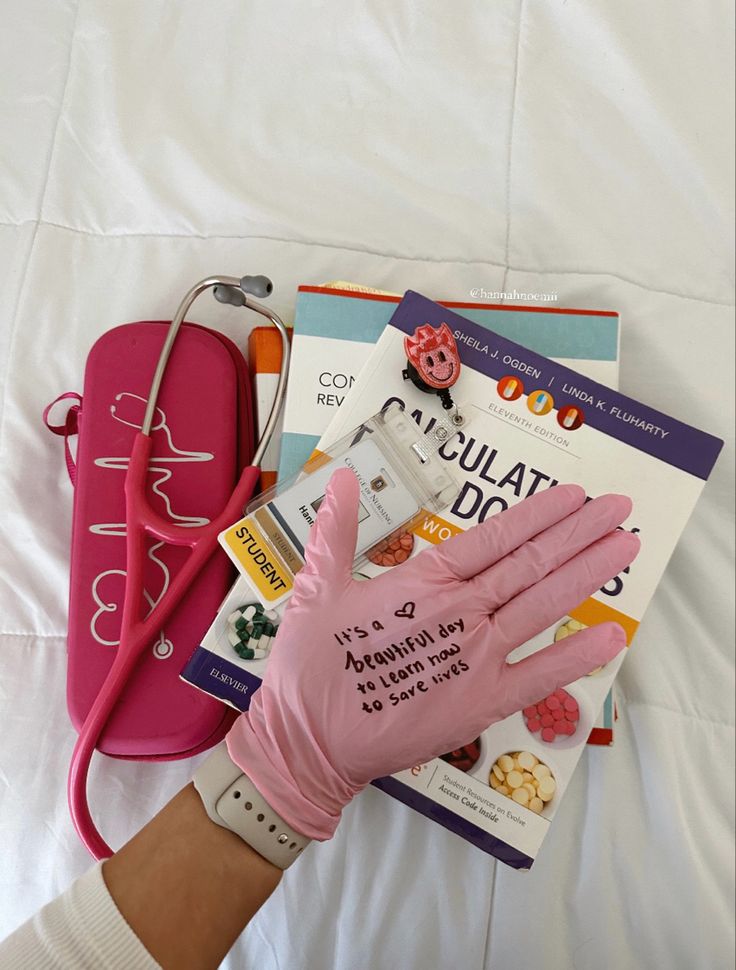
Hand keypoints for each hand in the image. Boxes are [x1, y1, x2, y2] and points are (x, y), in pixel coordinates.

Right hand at [226, 471, 639, 839]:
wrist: (309, 744)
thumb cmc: (310, 667)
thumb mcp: (313, 589)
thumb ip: (334, 531)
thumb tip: (341, 477)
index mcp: (423, 581)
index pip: (494, 537)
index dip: (538, 514)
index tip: (574, 496)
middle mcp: (461, 613)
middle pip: (531, 564)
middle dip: (579, 533)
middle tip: (620, 509)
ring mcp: (477, 659)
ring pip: (542, 607)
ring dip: (587, 574)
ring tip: (625, 547)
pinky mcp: (482, 704)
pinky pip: (539, 677)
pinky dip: (577, 657)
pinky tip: (612, 637)